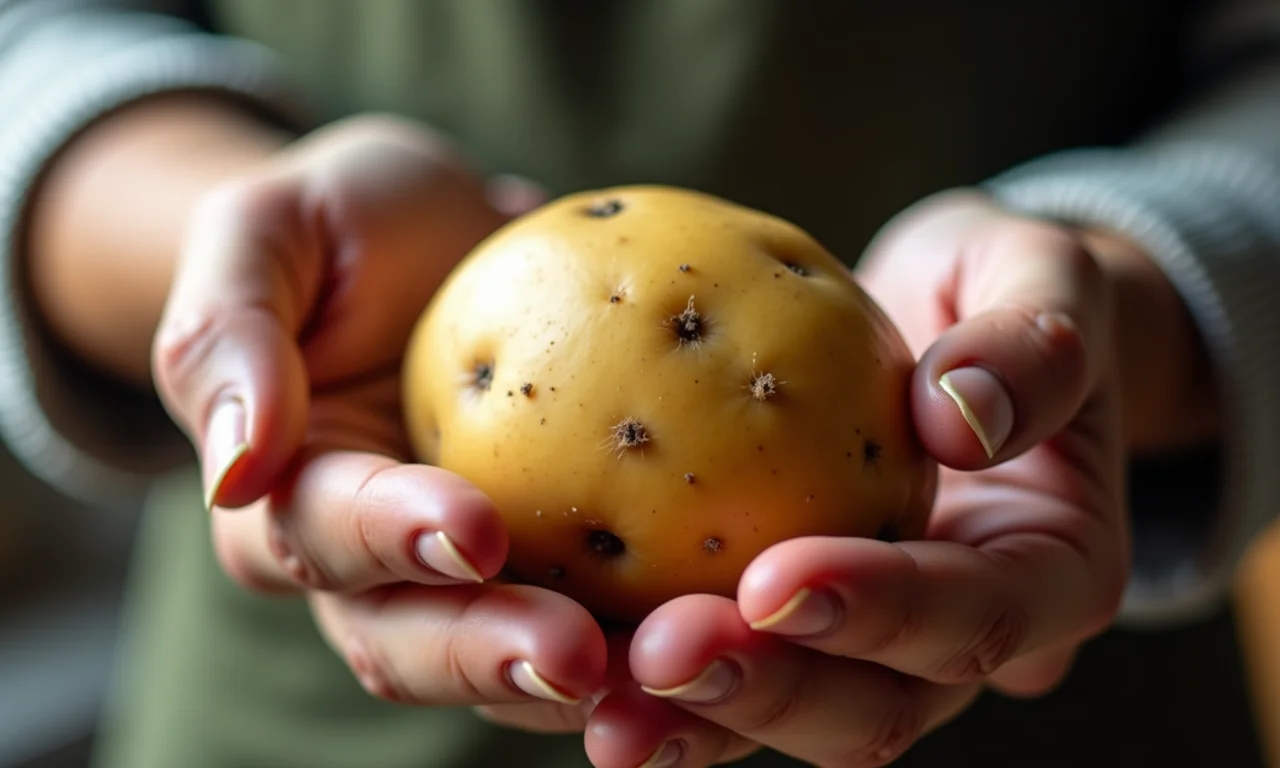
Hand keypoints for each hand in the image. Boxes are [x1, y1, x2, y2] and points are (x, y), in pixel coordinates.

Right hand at [151, 114, 611, 717]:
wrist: (438, 231)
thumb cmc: (343, 223)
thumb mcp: (264, 233)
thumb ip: (227, 335)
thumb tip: (234, 467)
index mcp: (287, 492)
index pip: (323, 533)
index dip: (392, 539)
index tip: (475, 529)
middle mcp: (369, 562)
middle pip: (406, 641)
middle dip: (487, 655)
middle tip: (576, 658)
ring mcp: (466, 574)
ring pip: (502, 662)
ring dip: (579, 682)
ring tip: (668, 672)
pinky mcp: (556, 564)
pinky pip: (596, 621)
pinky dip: (648, 644)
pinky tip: (724, 638)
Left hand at [585, 189, 1136, 766]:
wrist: (961, 328)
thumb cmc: (1009, 287)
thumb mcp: (1041, 275)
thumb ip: (1033, 342)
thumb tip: (965, 416)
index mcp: (1050, 571)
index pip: (975, 614)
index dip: (881, 610)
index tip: (778, 577)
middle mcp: (961, 633)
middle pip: (876, 706)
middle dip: (770, 691)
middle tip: (665, 655)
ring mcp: (874, 642)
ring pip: (793, 715)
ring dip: (699, 718)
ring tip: (605, 700)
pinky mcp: (794, 622)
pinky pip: (729, 662)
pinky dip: (657, 677)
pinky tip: (573, 653)